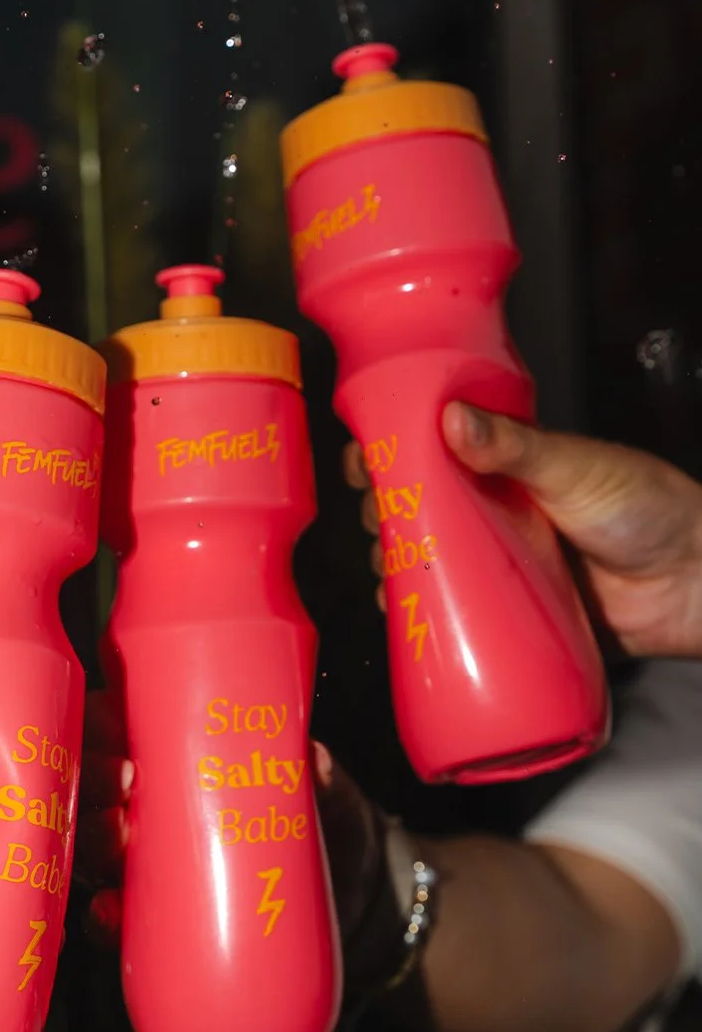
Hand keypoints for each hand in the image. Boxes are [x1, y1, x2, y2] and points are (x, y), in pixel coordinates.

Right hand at [75, 690, 382, 951]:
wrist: (357, 899)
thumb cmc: (329, 819)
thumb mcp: (327, 793)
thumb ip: (320, 777)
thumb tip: (312, 762)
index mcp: (173, 754)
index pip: (115, 728)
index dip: (98, 721)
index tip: (114, 719)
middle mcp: (148, 805)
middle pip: (93, 786)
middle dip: (93, 779)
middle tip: (125, 779)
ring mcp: (150, 863)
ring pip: (93, 848)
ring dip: (92, 841)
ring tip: (119, 835)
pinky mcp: (160, 918)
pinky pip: (114, 920)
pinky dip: (102, 919)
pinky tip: (108, 913)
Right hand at [343, 402, 701, 658]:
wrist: (693, 583)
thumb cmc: (648, 507)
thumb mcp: (574, 466)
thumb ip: (515, 445)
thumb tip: (451, 419)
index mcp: (502, 463)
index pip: (429, 447)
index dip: (388, 449)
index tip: (362, 459)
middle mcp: (490, 509)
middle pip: (414, 505)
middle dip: (381, 512)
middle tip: (376, 520)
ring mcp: (495, 560)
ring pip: (423, 559)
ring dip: (393, 563)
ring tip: (387, 570)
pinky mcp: (505, 609)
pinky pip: (451, 611)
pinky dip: (419, 613)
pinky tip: (400, 612)